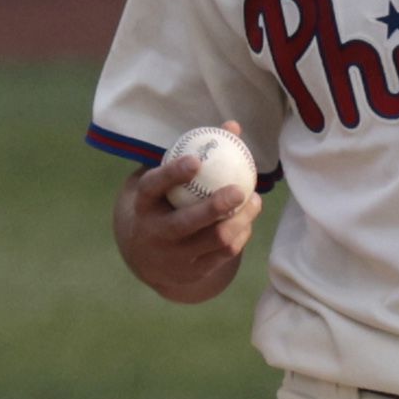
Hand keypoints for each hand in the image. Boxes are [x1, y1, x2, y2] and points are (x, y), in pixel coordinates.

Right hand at [112, 121, 264, 302]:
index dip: (172, 174)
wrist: (147, 255)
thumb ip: (196, 154)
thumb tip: (233, 126)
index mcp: (143, 204)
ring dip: (240, 220)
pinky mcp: (192, 272)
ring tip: (255, 201)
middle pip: (185, 222)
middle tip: (239, 189)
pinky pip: (224, 254)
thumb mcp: (169, 180)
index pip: (153, 186)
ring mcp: (172, 257)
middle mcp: (154, 233)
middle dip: (215, 207)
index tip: (196, 160)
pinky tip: (248, 220)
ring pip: (213, 239)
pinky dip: (241, 235)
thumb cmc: (165, 203)